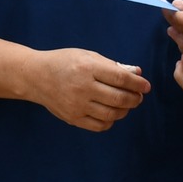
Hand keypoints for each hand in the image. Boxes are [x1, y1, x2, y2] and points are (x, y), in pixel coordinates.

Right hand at [30, 49, 150, 131]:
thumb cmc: (65, 62)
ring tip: (126, 104)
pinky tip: (111, 113)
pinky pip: (100, 125)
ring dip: (125, 110)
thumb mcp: (87, 56)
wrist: (36, 76)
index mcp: (87, 68)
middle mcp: (83, 87)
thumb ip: (112, 65)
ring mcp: (77, 105)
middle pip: (119, 98)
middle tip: (138, 96)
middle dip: (134, 98)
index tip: (146, 86)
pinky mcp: (73, 118)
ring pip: (112, 114)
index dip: (137, 83)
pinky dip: (111, 121)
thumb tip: (137, 73)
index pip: (120, 78)